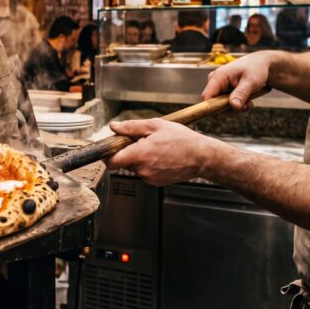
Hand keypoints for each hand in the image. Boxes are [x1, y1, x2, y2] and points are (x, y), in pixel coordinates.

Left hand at [107, 119, 224, 185]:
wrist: (202, 157)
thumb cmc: (183, 140)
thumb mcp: (156, 126)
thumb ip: (132, 127)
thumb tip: (114, 126)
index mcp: (140, 154)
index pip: (112, 161)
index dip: (107, 155)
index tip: (109, 149)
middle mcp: (143, 169)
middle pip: (123, 163)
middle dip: (127, 153)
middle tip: (140, 142)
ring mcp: (150, 178)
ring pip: (134, 168)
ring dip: (139, 159)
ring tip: (155, 149)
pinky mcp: (156, 183)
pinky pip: (145, 173)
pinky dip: (148, 165)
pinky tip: (161, 157)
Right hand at [201, 52, 272, 109]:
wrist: (260, 64)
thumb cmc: (256, 68)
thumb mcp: (251, 81)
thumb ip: (241, 94)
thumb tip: (233, 106)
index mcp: (218, 77)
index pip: (207, 97)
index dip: (213, 108)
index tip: (229, 112)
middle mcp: (215, 82)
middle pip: (214, 104)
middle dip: (230, 109)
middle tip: (246, 106)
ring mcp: (219, 87)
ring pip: (221, 106)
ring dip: (235, 108)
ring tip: (248, 103)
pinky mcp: (223, 92)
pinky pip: (226, 104)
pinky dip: (236, 106)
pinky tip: (246, 101)